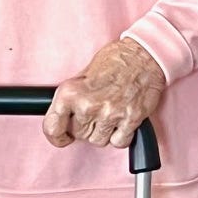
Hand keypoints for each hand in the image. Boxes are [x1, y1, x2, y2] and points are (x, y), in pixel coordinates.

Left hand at [43, 38, 165, 147]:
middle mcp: (89, 104)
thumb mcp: (82, 73)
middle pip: (78, 135)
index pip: (53, 127)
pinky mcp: (130, 119)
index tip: (62, 137)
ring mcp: (110, 114)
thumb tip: (64, 118)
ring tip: (109, 113)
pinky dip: (120, 136)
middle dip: (85, 127)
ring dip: (103, 132)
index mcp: (71, 92)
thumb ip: (71, 98)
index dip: (57, 136)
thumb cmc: (115, 60)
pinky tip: (121, 120)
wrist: (144, 55)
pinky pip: (118, 142)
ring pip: (98, 141)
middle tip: (95, 112)